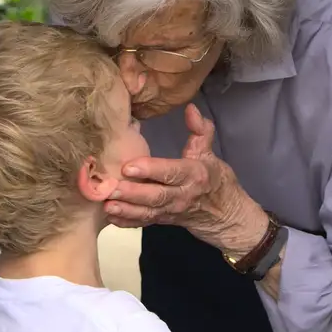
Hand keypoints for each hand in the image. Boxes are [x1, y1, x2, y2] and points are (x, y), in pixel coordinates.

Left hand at [105, 104, 268, 256]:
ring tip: (107, 205)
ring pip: (148, 212)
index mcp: (193, 175)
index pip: (171, 172)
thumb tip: (190, 108)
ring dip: (127, 210)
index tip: (129, 166)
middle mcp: (182, 195)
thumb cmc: (213, 179)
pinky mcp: (163, 221)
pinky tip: (111, 217)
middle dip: (132, 193)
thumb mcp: (209, 153)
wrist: (224, 214)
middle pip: (156, 195)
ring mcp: (171, 210)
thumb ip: (199, 130)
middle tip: (110, 188)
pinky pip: (144, 223)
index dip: (151, 170)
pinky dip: (128, 222)